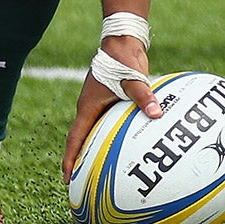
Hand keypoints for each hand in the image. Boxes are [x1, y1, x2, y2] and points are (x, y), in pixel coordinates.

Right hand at [61, 35, 159, 176]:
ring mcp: (99, 104)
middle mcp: (90, 108)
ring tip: (99, 173)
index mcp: (88, 107)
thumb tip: (156, 113)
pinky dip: (109, 137)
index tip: (68, 179)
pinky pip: (107, 124)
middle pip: (81, 140)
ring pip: (93, 133)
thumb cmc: (123, 57)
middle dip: (79, 162)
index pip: (75, 139)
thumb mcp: (133, 78)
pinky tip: (124, 148)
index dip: (70, 160)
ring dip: (93, 151)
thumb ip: (143, 96)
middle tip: (80, 184)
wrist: (123, 39)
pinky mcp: (109, 100)